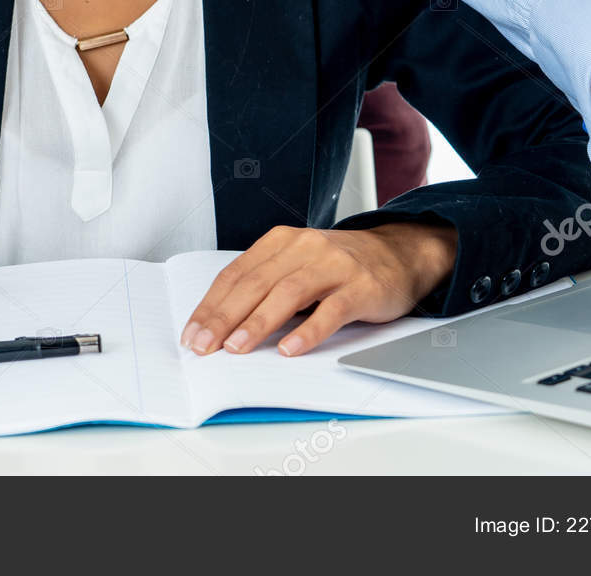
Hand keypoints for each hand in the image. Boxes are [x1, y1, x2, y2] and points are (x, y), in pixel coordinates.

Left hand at [178, 222, 457, 357]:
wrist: (398, 253)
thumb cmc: (340, 265)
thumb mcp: (297, 264)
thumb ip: (265, 285)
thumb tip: (222, 324)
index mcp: (281, 242)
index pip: (237, 274)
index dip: (211, 305)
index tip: (192, 333)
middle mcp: (304, 248)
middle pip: (256, 283)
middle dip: (224, 316)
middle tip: (205, 346)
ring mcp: (334, 265)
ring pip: (289, 293)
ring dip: (259, 322)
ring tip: (238, 348)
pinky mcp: (361, 286)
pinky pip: (331, 310)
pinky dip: (308, 330)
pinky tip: (290, 349)